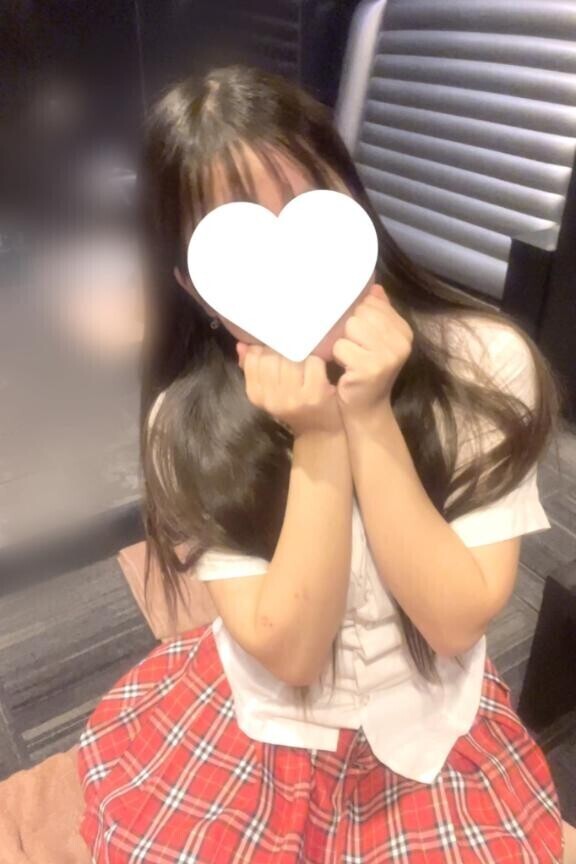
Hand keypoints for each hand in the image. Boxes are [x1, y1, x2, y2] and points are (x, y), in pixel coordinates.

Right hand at [236, 343, 342, 437]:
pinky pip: (313, 362)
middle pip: (272, 357)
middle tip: (292, 356)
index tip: (275, 352)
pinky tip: (316, 370)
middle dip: (283, 351)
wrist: (318, 432)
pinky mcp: (314, 395)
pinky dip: (316, 362)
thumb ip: (252, 367)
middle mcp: (271, 398)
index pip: (254, 359)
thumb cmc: (293, 406)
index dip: (265, 350)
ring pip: (292, 358)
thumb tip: (242, 345)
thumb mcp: (268, 390)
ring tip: (304, 364)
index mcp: (256, 395)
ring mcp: (292, 397)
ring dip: (300, 356)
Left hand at [332, 284, 412, 417]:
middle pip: (359, 313)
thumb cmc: (365, 371)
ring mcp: (388, 355)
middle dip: (349, 330)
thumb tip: (374, 287)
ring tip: (350, 358)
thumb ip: (377, 313)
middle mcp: (401, 342)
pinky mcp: (370, 368)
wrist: (366, 408)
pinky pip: (341, 346)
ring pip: (349, 327)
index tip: (359, 337)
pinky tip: (346, 369)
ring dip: (342, 343)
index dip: (357, 316)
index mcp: (404, 330)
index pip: (371, 303)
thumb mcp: (375, 339)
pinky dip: (338, 357)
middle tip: (353, 349)